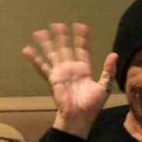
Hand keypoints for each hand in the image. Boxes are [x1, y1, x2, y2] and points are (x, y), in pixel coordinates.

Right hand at [22, 22, 117, 138]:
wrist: (79, 117)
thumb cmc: (92, 106)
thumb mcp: (104, 87)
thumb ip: (107, 70)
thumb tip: (114, 54)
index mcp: (84, 69)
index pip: (82, 49)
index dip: (81, 38)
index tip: (80, 26)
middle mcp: (71, 68)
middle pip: (65, 48)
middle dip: (61, 36)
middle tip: (57, 24)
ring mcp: (61, 72)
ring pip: (52, 54)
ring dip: (46, 43)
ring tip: (39, 32)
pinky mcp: (53, 78)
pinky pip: (42, 66)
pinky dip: (34, 58)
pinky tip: (27, 49)